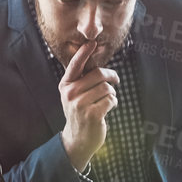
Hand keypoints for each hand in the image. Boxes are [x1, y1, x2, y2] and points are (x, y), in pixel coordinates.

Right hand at [58, 41, 118, 171]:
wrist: (77, 139)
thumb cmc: (80, 113)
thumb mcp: (73, 96)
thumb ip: (81, 80)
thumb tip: (96, 63)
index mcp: (65, 85)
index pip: (75, 65)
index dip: (84, 52)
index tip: (92, 42)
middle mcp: (70, 93)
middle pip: (98, 74)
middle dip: (111, 76)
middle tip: (116, 79)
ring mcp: (80, 104)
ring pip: (106, 87)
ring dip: (111, 93)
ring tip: (106, 100)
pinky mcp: (92, 114)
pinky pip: (111, 100)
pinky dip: (113, 103)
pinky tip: (107, 108)